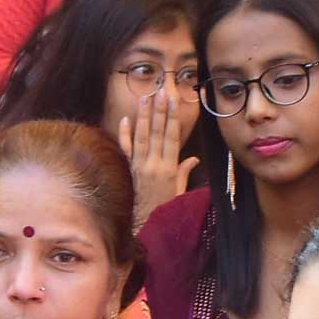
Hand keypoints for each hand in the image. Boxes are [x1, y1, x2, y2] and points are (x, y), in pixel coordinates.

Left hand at [119, 86, 196, 232]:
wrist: (144, 227)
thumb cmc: (165, 211)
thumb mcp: (179, 193)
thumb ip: (184, 173)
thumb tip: (193, 159)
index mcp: (169, 169)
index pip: (172, 137)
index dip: (173, 118)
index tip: (174, 101)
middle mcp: (153, 165)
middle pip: (156, 133)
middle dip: (159, 111)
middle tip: (160, 91)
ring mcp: (139, 167)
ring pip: (141, 137)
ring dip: (143, 116)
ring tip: (145, 97)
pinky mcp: (128, 171)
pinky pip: (125, 150)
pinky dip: (124, 135)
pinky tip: (125, 119)